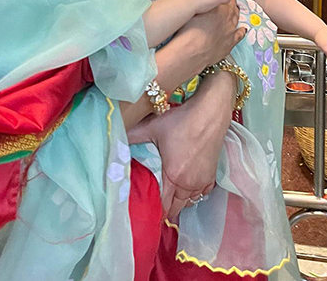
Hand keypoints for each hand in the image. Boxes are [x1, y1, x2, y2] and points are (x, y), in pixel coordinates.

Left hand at [143, 73, 232, 218]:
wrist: (210, 113)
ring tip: (167, 201)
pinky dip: (192, 195)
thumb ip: (132, 137)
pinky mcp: (212, 174)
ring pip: (190, 201)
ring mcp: (203, 180)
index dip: (155, 211)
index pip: (164, 204)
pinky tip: (184, 190)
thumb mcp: (152, 128)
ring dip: (179, 202)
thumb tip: (114, 140)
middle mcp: (190, 183)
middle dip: (166, 210)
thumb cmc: (182, 121)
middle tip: (154, 209)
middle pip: (177, 207)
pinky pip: (201, 193)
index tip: (145, 213)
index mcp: (174, 176)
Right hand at [179, 0, 243, 75]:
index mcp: (219, 8)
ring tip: (234, 9)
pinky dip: (241, 30)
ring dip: (235, 13)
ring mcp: (230, 30)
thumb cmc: (189, 31)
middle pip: (232, 6)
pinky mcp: (230, 42)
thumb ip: (200, 4)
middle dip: (231, 1)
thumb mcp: (192, 11)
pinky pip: (239, 34)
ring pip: (236, 18)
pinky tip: (243, 29)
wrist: (192, 50)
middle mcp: (227, 18)